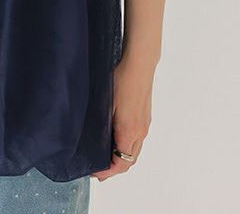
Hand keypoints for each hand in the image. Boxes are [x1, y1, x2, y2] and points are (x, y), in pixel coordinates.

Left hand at [90, 53, 153, 181]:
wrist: (139, 66)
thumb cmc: (122, 81)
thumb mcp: (106, 104)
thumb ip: (102, 125)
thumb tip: (94, 141)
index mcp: (129, 132)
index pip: (121, 163)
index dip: (108, 172)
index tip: (96, 173)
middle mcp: (140, 132)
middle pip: (129, 161)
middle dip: (114, 168)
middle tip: (99, 170)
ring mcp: (144, 125)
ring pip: (134, 151)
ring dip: (121, 158)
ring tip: (106, 157)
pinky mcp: (145, 117)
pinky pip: (137, 140)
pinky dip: (127, 147)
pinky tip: (116, 139)